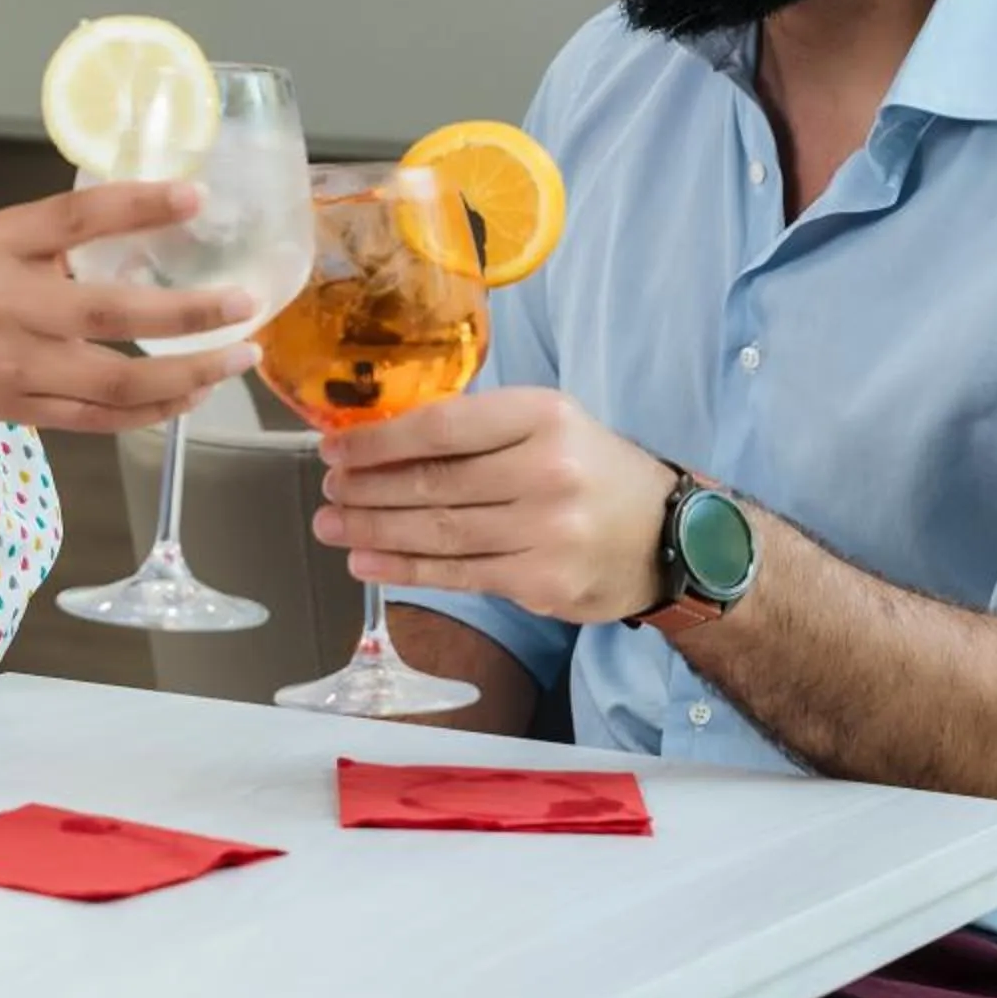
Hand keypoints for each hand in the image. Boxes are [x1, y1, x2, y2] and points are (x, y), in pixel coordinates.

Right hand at [0, 179, 263, 442]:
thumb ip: (56, 235)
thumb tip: (148, 214)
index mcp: (0, 247)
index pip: (75, 219)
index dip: (138, 206)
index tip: (198, 195)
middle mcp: (10, 307)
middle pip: (109, 313)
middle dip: (187, 313)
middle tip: (245, 303)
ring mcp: (20, 367)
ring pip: (117, 382)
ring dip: (188, 375)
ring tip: (239, 356)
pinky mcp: (28, 411)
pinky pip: (103, 419)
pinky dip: (155, 411)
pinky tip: (195, 394)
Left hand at [312, 388, 671, 623]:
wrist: (668, 537)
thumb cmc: (593, 471)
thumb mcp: (550, 424)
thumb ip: (480, 428)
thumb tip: (384, 439)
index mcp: (544, 415)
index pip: (442, 426)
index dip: (378, 441)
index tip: (335, 448)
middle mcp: (547, 471)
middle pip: (433, 483)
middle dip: (366, 488)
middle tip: (328, 490)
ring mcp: (546, 531)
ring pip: (438, 532)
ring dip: (372, 530)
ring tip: (331, 526)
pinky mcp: (542, 582)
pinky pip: (457, 574)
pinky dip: (404, 569)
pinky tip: (367, 561)